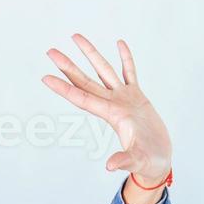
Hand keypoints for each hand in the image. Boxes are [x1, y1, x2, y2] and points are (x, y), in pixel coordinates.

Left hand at [42, 35, 171, 186]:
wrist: (158, 160)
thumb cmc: (147, 162)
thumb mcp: (136, 160)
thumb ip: (124, 161)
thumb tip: (111, 166)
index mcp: (111, 115)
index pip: (81, 98)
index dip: (63, 88)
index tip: (45, 77)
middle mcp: (113, 104)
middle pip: (85, 81)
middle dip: (68, 66)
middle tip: (50, 51)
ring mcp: (124, 99)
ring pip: (104, 70)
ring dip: (91, 54)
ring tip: (76, 37)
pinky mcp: (138, 97)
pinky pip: (129, 72)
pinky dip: (125, 58)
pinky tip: (119, 42)